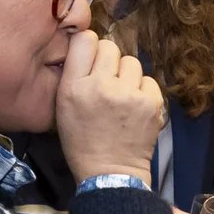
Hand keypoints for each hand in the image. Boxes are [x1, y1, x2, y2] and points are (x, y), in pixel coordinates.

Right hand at [56, 30, 163, 183]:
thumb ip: (73, 75)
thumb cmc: (82, 141)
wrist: (110, 173)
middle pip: (110, 47)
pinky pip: (148, 80)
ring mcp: (129, 93)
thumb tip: (88, 47)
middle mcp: (101, 85)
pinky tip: (135, 106)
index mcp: (74, 87)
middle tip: (107, 81)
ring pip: (131, 62)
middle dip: (109, 61)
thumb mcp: (63, 107)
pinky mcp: (151, 102)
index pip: (85, 40)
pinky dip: (142, 90)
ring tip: (122, 96)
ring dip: (127, 75)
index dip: (90, 46)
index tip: (91, 59)